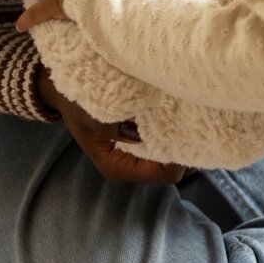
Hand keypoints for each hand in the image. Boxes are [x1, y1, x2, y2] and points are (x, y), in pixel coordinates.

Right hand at [35, 64, 186, 183]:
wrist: (66, 88)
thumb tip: (143, 135)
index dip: (180, 157)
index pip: (165, 174)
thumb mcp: (92, 115)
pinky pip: (167, 140)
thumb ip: (116, 129)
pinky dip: (175, 129)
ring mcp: (138, 154)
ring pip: (172, 154)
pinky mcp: (142, 140)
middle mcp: (131, 166)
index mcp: (119, 167)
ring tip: (189, 115)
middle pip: (173, 167)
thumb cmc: (78, 102)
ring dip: (181, 137)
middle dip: (186, 148)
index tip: (189, 131)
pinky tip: (179, 112)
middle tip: (197, 122)